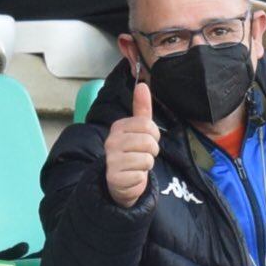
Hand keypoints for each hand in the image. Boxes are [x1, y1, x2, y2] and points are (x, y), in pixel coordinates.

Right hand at [104, 80, 161, 207]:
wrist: (120, 181)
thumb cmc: (132, 152)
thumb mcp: (138, 130)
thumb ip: (142, 108)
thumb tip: (143, 85)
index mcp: (118, 127)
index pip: (148, 125)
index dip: (154, 135)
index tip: (147, 140)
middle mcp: (112, 141)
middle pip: (148, 142)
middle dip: (152, 151)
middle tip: (143, 155)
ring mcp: (111, 159)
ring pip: (146, 159)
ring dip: (147, 165)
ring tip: (137, 166)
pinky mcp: (114, 177)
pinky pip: (140, 175)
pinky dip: (140, 178)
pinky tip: (132, 176)